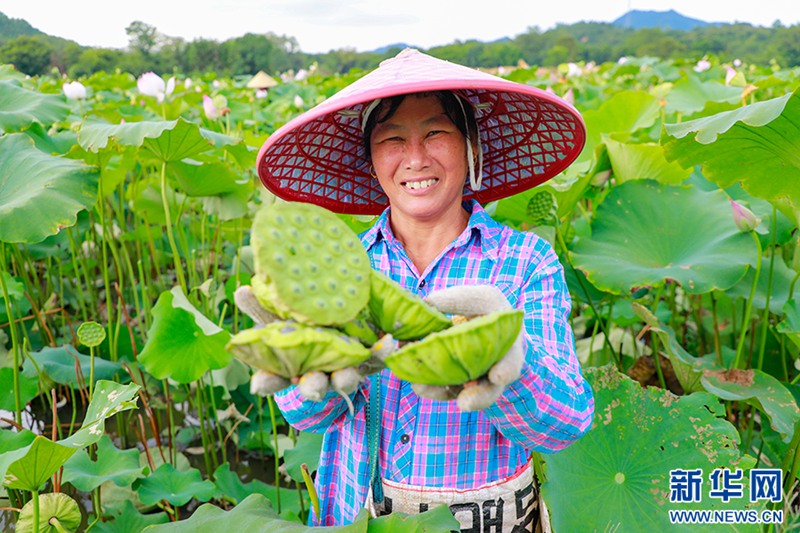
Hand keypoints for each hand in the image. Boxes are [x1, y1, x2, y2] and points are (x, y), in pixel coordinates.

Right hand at [234, 286, 392, 405]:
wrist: (342, 319)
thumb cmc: (303, 324)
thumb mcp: (281, 315)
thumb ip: (263, 308)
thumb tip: (241, 291)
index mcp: (290, 364)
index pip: (274, 378)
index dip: (267, 382)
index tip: (260, 384)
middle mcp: (316, 373)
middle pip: (312, 386)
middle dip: (312, 388)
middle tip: (313, 386)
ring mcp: (342, 370)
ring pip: (343, 381)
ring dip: (345, 379)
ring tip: (347, 375)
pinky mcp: (367, 362)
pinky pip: (375, 361)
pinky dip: (380, 353)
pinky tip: (386, 343)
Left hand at [411, 285, 523, 411]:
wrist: (476, 325)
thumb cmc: (481, 310)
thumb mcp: (477, 298)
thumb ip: (457, 301)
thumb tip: (428, 305)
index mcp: (507, 345)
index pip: (512, 361)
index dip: (506, 370)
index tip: (497, 377)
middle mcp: (495, 368)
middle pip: (491, 389)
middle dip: (479, 398)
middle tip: (464, 404)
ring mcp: (475, 380)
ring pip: (464, 395)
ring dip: (443, 392)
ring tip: (421, 387)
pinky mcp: (457, 385)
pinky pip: (446, 391)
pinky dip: (430, 388)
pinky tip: (417, 382)